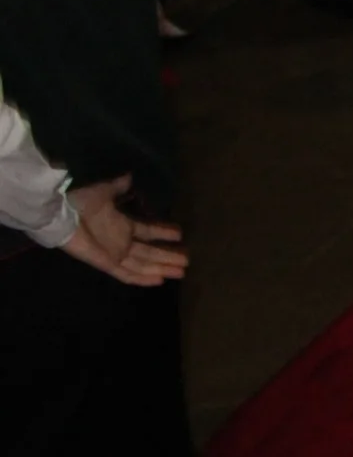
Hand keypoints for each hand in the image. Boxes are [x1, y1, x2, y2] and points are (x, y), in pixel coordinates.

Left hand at [62, 177, 186, 286]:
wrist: (59, 214)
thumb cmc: (80, 202)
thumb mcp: (103, 191)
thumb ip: (118, 187)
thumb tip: (131, 176)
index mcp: (123, 226)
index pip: (148, 232)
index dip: (164, 233)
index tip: (181, 234)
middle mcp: (122, 242)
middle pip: (150, 253)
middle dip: (169, 256)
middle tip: (188, 259)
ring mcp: (115, 254)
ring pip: (143, 265)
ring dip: (162, 268)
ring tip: (182, 272)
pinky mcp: (106, 264)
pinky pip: (126, 274)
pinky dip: (142, 279)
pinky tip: (160, 280)